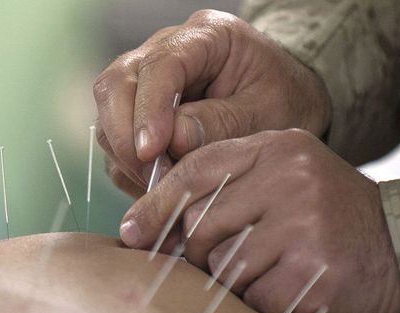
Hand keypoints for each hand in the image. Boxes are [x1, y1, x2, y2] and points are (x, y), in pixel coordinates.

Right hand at [94, 10, 330, 195]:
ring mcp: (149, 81)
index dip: (148, 109)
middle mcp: (167, 50)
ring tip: (165, 187)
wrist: (289, 103)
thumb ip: (223, 124)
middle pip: (117, 85)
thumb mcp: (269, 114)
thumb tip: (171, 140)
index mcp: (207, 36)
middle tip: (155, 179)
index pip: (160, 65)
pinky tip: (162, 186)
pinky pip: (118, 142)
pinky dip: (131, 169)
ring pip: (110, 115)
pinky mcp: (141, 112)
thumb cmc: (286, 101)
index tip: (151, 151)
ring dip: (128, 158)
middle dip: (126, 137)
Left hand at [119, 129, 399, 312]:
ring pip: (223, 264)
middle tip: (231, 260)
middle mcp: (290, 177)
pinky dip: (263, 301)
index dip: (157, 204)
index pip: (196, 169)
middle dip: (202, 251)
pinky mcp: (310, 270)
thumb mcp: (288, 182)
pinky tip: (292, 288)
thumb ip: (233, 189)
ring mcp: (302, 223)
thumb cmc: (334, 221)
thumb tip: (158, 224)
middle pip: (201, 222)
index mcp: (280, 147)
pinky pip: (252, 295)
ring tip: (274, 271)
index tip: (133, 231)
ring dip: (238, 279)